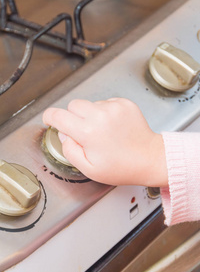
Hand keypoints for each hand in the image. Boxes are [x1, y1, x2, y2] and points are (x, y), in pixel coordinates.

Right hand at [43, 98, 167, 186]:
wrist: (149, 158)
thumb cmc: (122, 167)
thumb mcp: (89, 168)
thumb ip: (70, 151)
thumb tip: (64, 135)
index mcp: (88, 133)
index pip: (58, 116)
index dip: (49, 117)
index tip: (49, 120)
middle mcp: (100, 115)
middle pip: (73, 105)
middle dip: (72, 117)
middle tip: (82, 132)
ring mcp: (114, 107)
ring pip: (90, 103)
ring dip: (90, 115)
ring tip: (103, 131)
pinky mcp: (124, 103)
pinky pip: (105, 102)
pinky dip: (105, 112)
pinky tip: (113, 126)